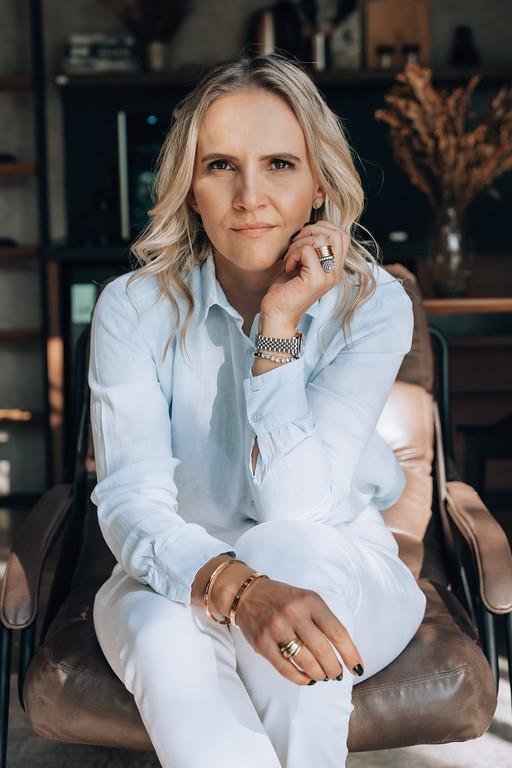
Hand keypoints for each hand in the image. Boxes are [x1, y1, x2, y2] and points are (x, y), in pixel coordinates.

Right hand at [233, 575, 363, 684]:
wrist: (248, 594)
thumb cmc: (284, 599)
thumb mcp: (307, 599)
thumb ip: (324, 621)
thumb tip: (343, 653)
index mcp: (310, 601)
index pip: (337, 632)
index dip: (350, 654)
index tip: (357, 668)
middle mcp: (294, 613)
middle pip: (323, 650)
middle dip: (334, 669)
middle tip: (336, 675)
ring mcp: (277, 628)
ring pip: (306, 661)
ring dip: (319, 674)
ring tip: (322, 676)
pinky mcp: (262, 642)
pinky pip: (285, 668)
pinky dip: (300, 678)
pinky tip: (306, 679)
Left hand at [260, 220, 349, 327]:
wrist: (277, 314)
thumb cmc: (286, 289)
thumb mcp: (302, 263)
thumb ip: (311, 247)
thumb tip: (309, 227)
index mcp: (335, 267)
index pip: (342, 235)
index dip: (322, 228)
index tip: (303, 238)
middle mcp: (336, 272)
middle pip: (337, 234)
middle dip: (312, 231)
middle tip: (295, 244)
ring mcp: (328, 277)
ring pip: (321, 240)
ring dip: (299, 244)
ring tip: (290, 258)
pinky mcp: (316, 280)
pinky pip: (307, 250)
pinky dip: (293, 254)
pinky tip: (288, 266)